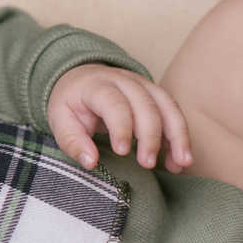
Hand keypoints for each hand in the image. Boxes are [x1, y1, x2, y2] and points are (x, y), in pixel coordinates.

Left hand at [46, 64, 192, 172]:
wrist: (80, 79)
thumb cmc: (71, 103)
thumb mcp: (60, 120)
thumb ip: (72, 141)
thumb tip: (90, 162)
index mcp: (97, 85)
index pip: (113, 102)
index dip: (121, 126)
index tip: (122, 152)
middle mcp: (124, 81)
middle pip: (145, 104)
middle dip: (150, 135)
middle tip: (147, 163)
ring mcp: (143, 85)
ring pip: (167, 105)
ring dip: (177, 134)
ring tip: (181, 163)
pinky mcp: (155, 94)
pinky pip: (173, 112)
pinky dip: (180, 135)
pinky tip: (181, 159)